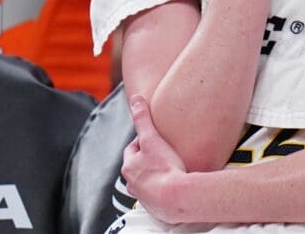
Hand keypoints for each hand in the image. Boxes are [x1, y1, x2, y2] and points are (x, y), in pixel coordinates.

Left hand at [121, 95, 188, 224]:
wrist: (176, 197)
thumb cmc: (163, 168)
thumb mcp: (152, 138)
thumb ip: (143, 119)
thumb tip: (135, 98)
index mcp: (129, 166)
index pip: (132, 149)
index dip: (143, 141)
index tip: (156, 138)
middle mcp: (132, 183)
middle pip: (138, 166)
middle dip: (148, 159)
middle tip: (163, 152)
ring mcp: (144, 196)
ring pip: (146, 181)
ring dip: (155, 175)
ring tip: (170, 168)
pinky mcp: (156, 206)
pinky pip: (157, 193)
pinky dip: (163, 188)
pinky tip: (174, 183)